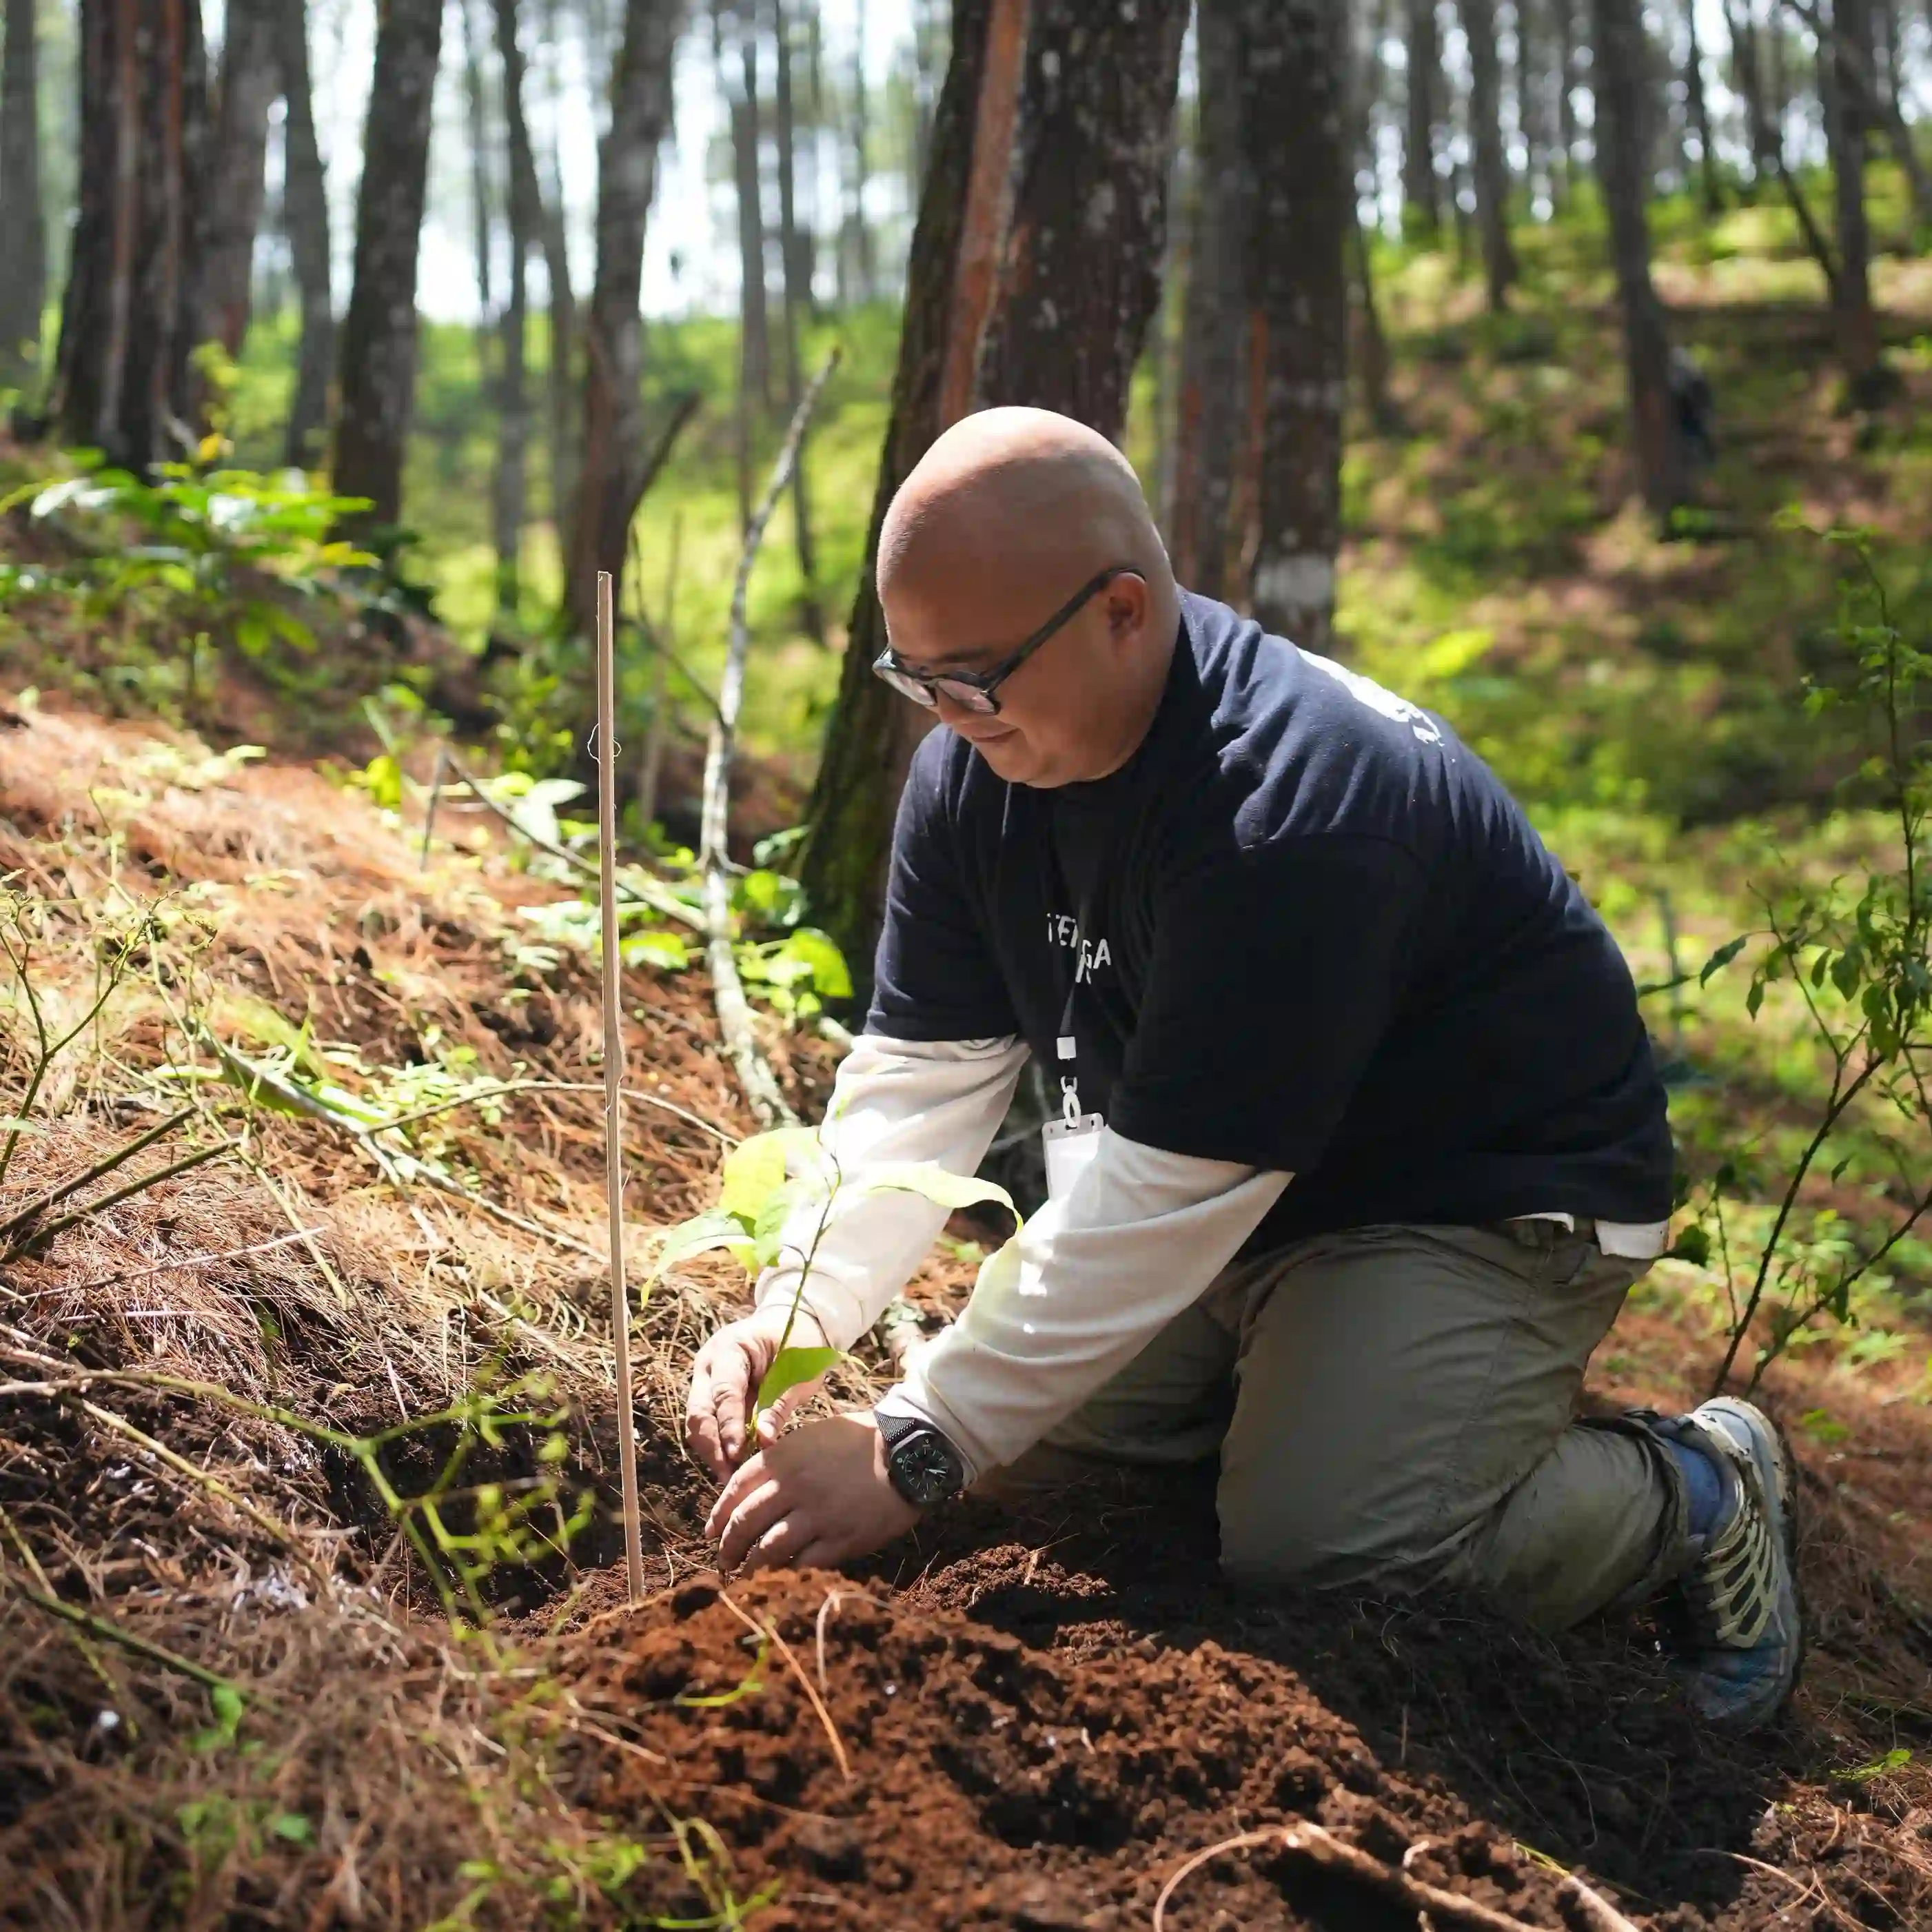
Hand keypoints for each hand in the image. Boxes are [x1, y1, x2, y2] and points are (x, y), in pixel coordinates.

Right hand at [684, 1307, 832, 1481]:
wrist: (796, 1324)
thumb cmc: (800, 1344)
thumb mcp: (799, 1372)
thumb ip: (779, 1404)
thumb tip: (763, 1441)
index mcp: (731, 1347)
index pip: (723, 1392)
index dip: (728, 1426)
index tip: (737, 1455)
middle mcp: (709, 1362)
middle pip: (699, 1411)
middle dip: (712, 1447)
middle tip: (730, 1477)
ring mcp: (706, 1378)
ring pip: (698, 1421)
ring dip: (713, 1450)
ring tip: (732, 1477)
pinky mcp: (711, 1393)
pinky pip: (709, 1423)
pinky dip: (719, 1444)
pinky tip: (734, 1466)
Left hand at [706, 1412, 919, 1573]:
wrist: (907, 1451)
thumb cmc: (857, 1440)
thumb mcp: (810, 1436)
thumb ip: (778, 1461)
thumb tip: (749, 1491)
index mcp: (784, 1458)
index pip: (735, 1491)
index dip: (718, 1515)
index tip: (711, 1531)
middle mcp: (795, 1488)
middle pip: (745, 1524)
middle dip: (728, 1546)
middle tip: (722, 1559)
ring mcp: (818, 1517)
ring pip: (768, 1549)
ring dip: (751, 1565)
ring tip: (745, 1572)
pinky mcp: (842, 1541)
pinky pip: (803, 1564)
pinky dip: (787, 1570)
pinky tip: (783, 1571)